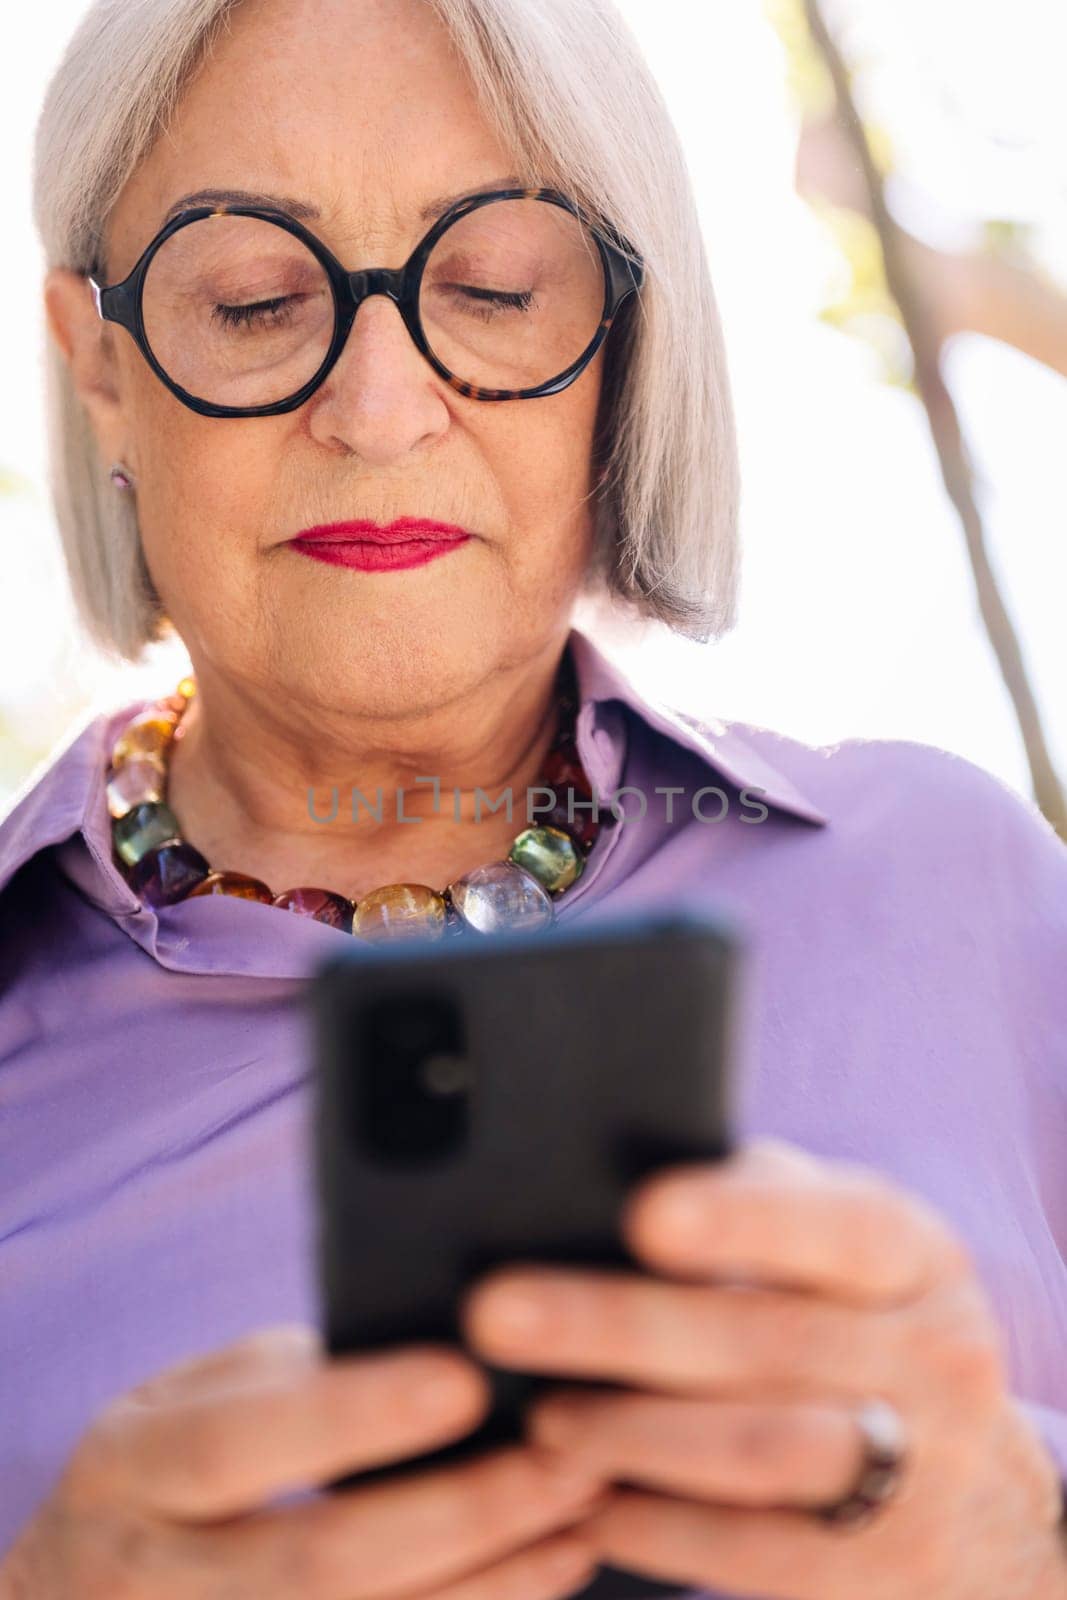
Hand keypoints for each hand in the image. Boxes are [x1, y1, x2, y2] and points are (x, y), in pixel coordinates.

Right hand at [0, 1324, 609, 1598]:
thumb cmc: (157, 1475)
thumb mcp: (180, 1404)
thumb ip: (281, 1380)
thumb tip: (427, 1341)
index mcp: (130, 1472)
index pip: (236, 1444)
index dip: (351, 1415)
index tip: (465, 1377)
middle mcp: (152, 1579)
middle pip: (319, 1561)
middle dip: (459, 1512)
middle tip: (567, 1456)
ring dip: (489, 1584)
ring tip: (583, 1516)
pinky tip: (542, 1579)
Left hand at [461, 1138, 1066, 1599]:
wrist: (977, 1496)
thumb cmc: (855, 1326)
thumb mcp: (839, 1251)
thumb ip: (755, 1203)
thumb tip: (614, 1165)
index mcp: (914, 1255)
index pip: (836, 1225)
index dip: (741, 1219)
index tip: (640, 1213)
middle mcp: (934, 1356)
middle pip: (768, 1340)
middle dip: (620, 1326)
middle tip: (500, 1312)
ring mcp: (919, 1471)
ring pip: (758, 1452)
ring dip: (631, 1432)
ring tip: (541, 1418)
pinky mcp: (881, 1570)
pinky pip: (752, 1554)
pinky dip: (657, 1530)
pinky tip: (586, 1506)